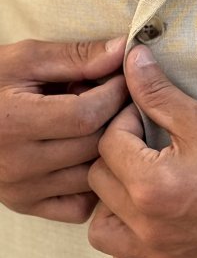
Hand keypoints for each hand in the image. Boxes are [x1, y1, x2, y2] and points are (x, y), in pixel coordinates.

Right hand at [0, 36, 127, 222]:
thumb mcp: (27, 59)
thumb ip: (76, 56)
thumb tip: (123, 50)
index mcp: (12, 122)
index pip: (85, 115)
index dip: (114, 94)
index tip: (123, 79)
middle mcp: (16, 164)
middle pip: (92, 146)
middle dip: (116, 118)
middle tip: (120, 100)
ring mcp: (21, 190)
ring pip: (92, 177)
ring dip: (109, 150)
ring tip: (104, 123)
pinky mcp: (26, 204)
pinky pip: (80, 206)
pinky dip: (93, 183)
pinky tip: (88, 155)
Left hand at [88, 46, 196, 257]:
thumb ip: (157, 91)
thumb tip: (131, 58)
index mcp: (152, 185)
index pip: (108, 143)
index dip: (125, 122)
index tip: (145, 118)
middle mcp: (149, 226)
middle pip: (99, 182)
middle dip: (117, 157)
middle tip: (146, 146)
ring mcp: (159, 256)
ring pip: (101, 231)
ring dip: (112, 205)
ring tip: (140, 185)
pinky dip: (126, 251)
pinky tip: (147, 227)